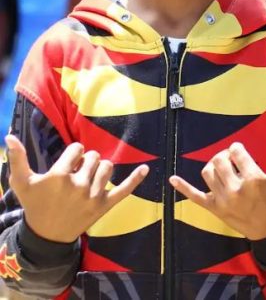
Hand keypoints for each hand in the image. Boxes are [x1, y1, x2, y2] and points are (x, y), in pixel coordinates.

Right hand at [5, 135, 147, 242]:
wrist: (47, 235)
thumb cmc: (34, 204)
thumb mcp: (22, 183)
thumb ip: (17, 159)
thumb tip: (9, 137)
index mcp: (59, 176)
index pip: (76, 149)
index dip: (71, 155)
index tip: (65, 166)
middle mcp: (78, 185)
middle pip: (94, 156)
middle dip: (85, 162)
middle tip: (75, 175)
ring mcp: (93, 196)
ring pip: (107, 167)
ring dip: (99, 169)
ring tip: (87, 180)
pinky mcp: (105, 205)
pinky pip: (125, 189)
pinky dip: (136, 178)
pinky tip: (146, 167)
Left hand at [169, 134, 265, 240]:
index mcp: (254, 179)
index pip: (237, 153)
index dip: (237, 149)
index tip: (240, 151)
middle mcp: (236, 188)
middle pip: (220, 160)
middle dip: (224, 155)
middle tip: (231, 159)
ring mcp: (223, 199)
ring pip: (207, 173)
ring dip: (213, 165)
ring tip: (222, 167)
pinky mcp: (214, 208)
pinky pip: (194, 196)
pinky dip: (182, 187)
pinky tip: (172, 179)